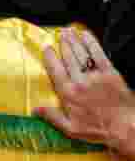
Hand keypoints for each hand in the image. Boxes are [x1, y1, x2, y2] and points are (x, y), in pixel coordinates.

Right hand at [35, 28, 134, 150]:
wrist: (126, 126)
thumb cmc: (98, 129)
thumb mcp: (71, 128)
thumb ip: (52, 117)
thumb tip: (34, 109)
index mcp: (68, 94)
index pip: (56, 70)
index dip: (50, 57)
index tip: (46, 48)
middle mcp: (80, 81)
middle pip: (69, 58)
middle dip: (63, 44)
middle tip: (59, 33)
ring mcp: (96, 75)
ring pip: (82, 54)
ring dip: (74, 41)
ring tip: (68, 31)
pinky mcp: (111, 73)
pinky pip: (99, 54)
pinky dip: (92, 43)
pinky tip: (86, 36)